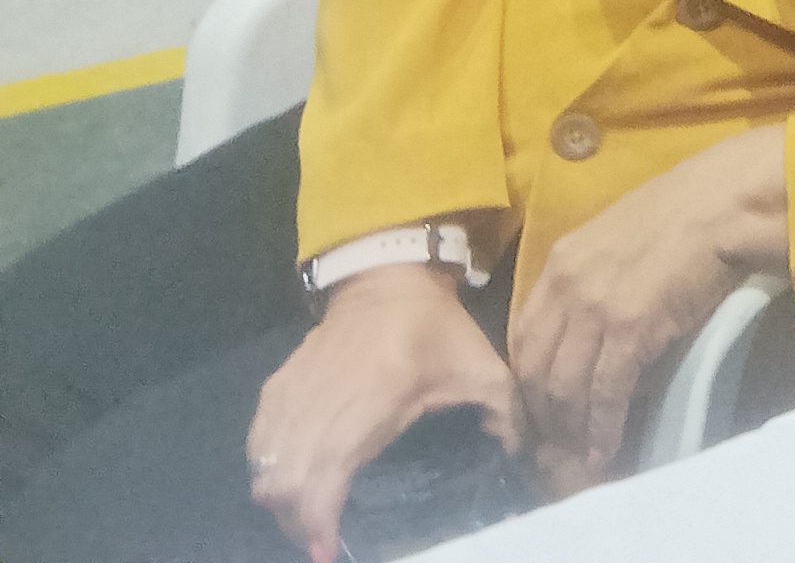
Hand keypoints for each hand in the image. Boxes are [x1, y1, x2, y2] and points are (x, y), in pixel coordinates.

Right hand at [248, 263, 517, 562]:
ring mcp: (293, 392)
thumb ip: (503, 414)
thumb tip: (518, 456)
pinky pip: (257, 444)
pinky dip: (267, 473)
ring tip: (309, 522)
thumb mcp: (480, 367)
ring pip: (263, 467)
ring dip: (281, 503)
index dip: (317, 519)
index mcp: (372, 397)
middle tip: (321, 543)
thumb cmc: (437, 328)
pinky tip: (292, 486)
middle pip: (283, 481)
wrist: (389, 279)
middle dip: (296, 523)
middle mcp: (321, 399)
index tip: (327, 551)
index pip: (325, 472)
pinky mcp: (277, 386)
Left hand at [509, 126, 785, 493]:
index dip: (527, 381)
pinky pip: (605, 392)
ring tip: (582, 456)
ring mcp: (594, 309)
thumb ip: (593, 277)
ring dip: (571, 430)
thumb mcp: (617, 237)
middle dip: (543, 415)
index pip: (522, 337)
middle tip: (557, 444)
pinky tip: (605, 450)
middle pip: (536, 370)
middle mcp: (566, 289)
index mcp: (560, 263)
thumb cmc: (683, 210)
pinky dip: (602, 428)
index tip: (541, 407)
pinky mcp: (630, 330)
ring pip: (566, 388)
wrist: (723, 202)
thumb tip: (594, 326)